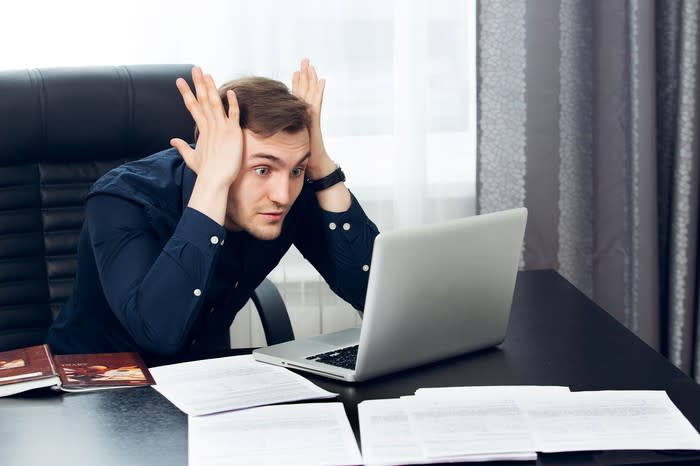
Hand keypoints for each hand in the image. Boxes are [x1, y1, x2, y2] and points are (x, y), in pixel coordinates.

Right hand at [170, 66, 241, 187]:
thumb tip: (172, 141)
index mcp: (202, 130)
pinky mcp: (233, 132)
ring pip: (215, 103)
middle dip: (198, 83)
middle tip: (195, 68)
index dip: (186, 93)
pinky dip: (233, 102)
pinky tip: (231, 91)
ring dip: (211, 88)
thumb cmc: (205, 172)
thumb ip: (182, 147)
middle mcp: (210, 126)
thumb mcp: (191, 158)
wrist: (214, 179)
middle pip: (203, 100)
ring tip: (206, 74)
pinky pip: (233, 114)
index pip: (192, 107)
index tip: (180, 81)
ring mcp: (221, 128)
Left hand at [291, 58, 334, 178]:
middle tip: (305, 60)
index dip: (297, 85)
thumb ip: (279, 136)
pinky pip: (317, 103)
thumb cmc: (302, 157)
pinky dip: (319, 92)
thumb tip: (266, 135)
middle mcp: (306, 115)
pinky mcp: (315, 121)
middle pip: (305, 91)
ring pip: (311, 94)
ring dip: (311, 79)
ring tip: (311, 65)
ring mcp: (312, 117)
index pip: (297, 97)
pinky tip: (322, 81)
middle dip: (305, 76)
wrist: (315, 166)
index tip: (295, 72)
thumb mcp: (287, 143)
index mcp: (299, 118)